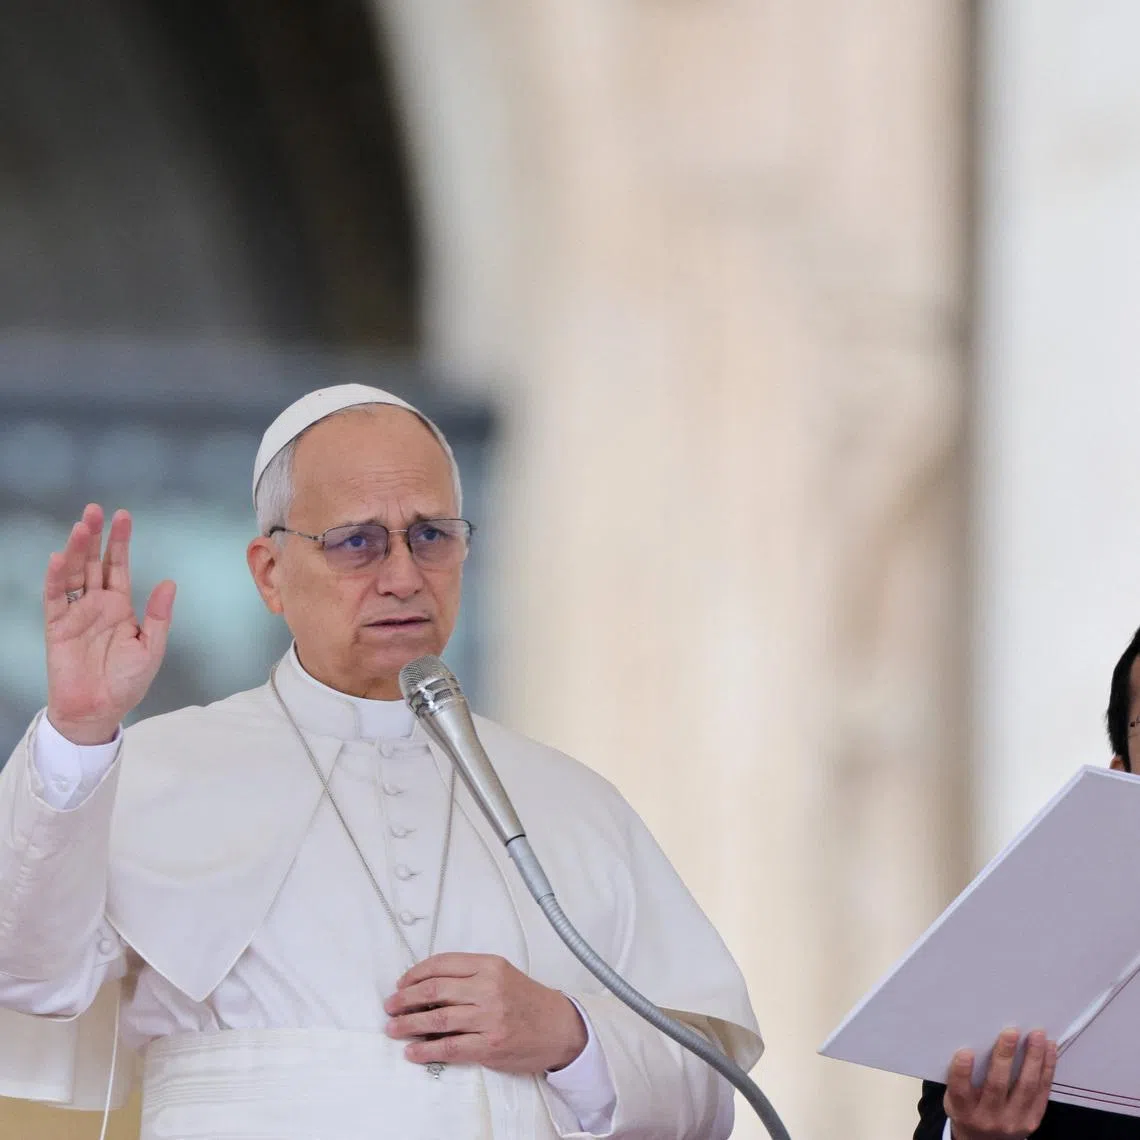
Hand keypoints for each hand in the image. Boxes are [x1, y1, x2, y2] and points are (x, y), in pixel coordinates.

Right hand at [44, 504, 175, 744]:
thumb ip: (159, 615)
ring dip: (76, 550)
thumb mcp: (151, 647)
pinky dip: (56, 578)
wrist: (99, 710)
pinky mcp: (57, 627)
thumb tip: (169, 582)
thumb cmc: (126, 682)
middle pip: (94, 563)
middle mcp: (96, 604)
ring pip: (74, 575)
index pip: (118, 567)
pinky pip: (55, 599)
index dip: (120, 542)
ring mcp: (75, 614)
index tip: (123, 516)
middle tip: (96, 510)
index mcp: (120, 606)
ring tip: (81, 526)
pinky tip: (60, 558)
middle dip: (96, 537)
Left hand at [384, 953, 587, 1073]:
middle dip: (405, 999)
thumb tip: (429, 986)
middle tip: (391, 1006)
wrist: (560, 1027)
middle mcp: (488, 988)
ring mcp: (489, 1017)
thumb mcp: (503, 974)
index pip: (442, 964)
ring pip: (438, 1018)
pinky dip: (427, 1050)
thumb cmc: (530, 1001)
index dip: (415, 974)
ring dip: (409, 1024)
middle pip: (435, 990)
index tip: (402, 983)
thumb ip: (471, 975)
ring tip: (394, 1028)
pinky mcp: (490, 1045)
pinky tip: (413, 1051)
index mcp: (490, 965)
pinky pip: (450, 1047)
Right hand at [944, 1028, 1057, 1139]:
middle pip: (996, 1086)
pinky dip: (1047, 1068)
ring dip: (1033, 1058)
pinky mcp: (1033, 1120)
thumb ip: (962, 1079)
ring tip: (1037, 1035)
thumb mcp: (955, 1100)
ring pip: (1025, 1086)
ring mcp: (1014, 1120)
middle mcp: (989, 1118)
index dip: (962, 1072)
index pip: (960, 1092)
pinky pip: (1042, 1091)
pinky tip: (1049, 1049)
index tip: (965, 1051)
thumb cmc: (968, 1111)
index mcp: (964, 1111)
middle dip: (1005, 1056)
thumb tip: (974, 1041)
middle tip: (1011, 1032)